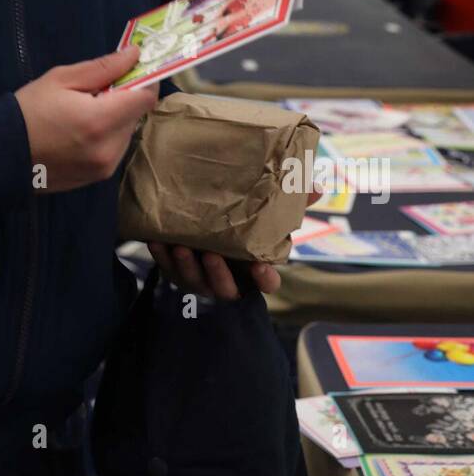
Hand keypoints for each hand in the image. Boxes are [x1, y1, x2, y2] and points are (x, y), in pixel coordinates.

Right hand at [15, 46, 157, 193]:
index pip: (146, 98)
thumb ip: (103, 67)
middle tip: (97, 90)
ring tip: (84, 113)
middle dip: (125, 99)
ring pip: (127, 133)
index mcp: (101, 121)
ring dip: (116, 119)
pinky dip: (106, 136)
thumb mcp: (62, 79)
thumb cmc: (29, 110)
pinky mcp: (97, 178)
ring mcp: (105, 168)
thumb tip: (134, 55)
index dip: (144, 80)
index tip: (130, 70)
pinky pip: (115, 149)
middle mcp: (109, 149)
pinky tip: (80, 132)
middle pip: (136, 115)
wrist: (1, 152)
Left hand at [147, 176, 326, 300]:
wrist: (207, 222)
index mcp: (254, 268)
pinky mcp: (177, 271)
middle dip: (218, 274)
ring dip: (186, 266)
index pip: (268, 283)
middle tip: (212, 254)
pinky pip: (167, 269)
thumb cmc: (245, 222)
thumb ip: (293, 201)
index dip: (265, 280)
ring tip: (182, 247)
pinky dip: (161, 257)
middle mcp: (228, 278)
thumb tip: (318, 187)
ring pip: (193, 281)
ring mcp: (201, 278)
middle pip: (225, 288)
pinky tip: (157, 241)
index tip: (261, 269)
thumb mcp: (268, 214)